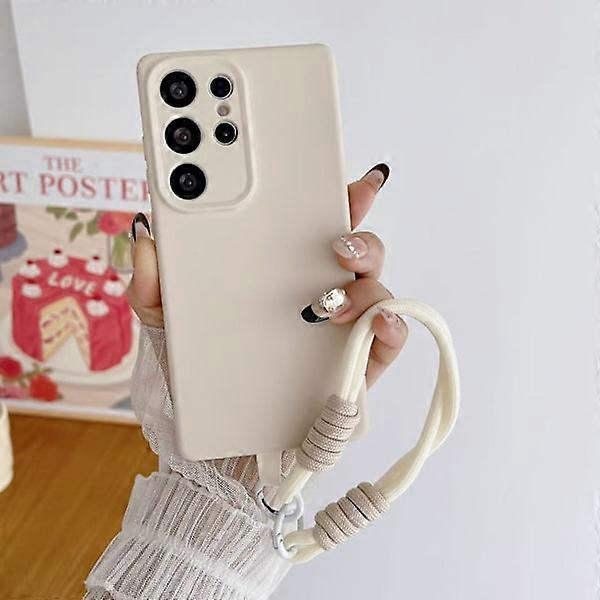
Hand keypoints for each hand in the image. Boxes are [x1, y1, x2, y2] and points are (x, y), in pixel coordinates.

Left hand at [126, 163, 406, 387]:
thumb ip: (153, 283)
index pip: (315, 227)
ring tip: (329, 303)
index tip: (341, 181)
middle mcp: (319, 292)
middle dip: (359, 236)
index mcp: (283, 272)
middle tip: (336, 244)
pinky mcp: (358, 363)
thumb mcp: (169, 323)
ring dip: (366, 284)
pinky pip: (388, 339)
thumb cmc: (205, 373)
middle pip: (356, 250)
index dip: (333, 199)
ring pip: (374, 288)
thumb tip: (147, 237)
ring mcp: (343, 327)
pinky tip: (378, 324)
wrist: (223, 437)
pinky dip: (393, 327)